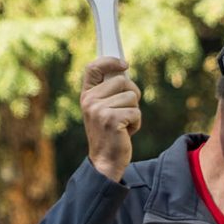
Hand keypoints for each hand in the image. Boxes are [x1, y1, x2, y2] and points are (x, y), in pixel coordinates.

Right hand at [79, 55, 141, 181]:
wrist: (105, 162)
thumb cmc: (109, 134)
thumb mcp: (104, 110)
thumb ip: (110, 92)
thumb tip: (125, 71)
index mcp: (86, 95)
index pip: (93, 67)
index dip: (110, 61)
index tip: (125, 65)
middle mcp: (89, 100)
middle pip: (123, 81)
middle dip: (132, 95)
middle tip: (126, 112)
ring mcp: (99, 110)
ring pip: (132, 97)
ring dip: (134, 112)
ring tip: (123, 125)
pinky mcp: (111, 119)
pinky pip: (136, 112)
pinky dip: (136, 123)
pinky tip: (126, 133)